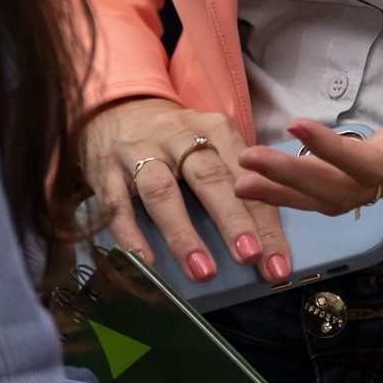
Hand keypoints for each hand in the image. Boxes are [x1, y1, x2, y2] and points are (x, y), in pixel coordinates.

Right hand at [80, 97, 291, 285]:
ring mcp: (139, 151)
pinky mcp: (106, 170)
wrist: (118, 110)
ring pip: (162, 190)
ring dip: (183, 233)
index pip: (246, 177)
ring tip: (203, 271)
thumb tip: (266, 243)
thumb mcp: (210, 146)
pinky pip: (117, 203)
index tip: (277, 261)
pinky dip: (131, 233)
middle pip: (208, 177)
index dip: (264, 220)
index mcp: (213, 130)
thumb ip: (236, 183)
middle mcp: (178, 136)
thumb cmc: (177, 141)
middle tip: (249, 256)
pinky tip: (146, 262)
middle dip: (231, 218)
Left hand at [234, 33, 382, 214]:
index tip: (294, 125)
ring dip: (289, 192)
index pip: (377, 163)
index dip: (335, 153)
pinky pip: (338, 187)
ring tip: (241, 179)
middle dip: (295, 180)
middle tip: (245, 160)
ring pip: (338, 198)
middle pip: (346, 192)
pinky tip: (266, 176)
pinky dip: (300, 186)